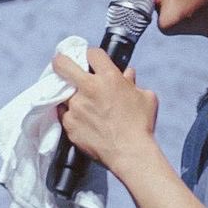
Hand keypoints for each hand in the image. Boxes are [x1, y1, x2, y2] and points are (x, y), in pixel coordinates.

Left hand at [52, 48, 158, 174]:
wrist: (130, 153)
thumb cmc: (141, 125)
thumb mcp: (145, 97)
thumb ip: (132, 83)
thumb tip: (127, 76)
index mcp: (108, 77)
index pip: (92, 53)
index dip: (92, 55)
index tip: (92, 61)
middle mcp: (88, 89)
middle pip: (62, 64)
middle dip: (61, 61)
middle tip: (63, 65)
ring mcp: (76, 107)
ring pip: (63, 92)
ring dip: (70, 94)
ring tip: (80, 102)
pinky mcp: (69, 124)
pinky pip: (64, 113)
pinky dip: (71, 114)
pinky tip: (81, 118)